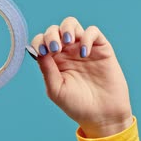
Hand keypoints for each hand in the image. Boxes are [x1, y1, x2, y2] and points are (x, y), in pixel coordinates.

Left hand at [32, 17, 132, 137]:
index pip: (42, 41)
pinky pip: (93, 32)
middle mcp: (67, 52)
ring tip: (68, 42)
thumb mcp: (56, 89)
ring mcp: (83, 49)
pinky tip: (85, 53)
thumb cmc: (77, 105)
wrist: (102, 115)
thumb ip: (47, 69)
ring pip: (72, 24)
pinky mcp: (101, 49)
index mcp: (54, 61)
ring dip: (67, 28)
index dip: (40, 41)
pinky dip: (87, 37)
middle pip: (55, 30)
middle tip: (56, 49)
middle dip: (52, 34)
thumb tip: (38, 50)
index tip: (43, 51)